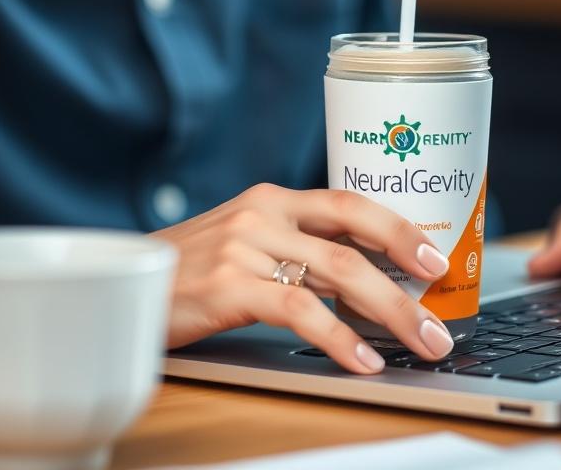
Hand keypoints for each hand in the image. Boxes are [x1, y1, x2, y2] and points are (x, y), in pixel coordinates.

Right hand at [153, 183, 455, 373]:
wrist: (121, 283)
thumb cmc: (189, 271)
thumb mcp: (244, 244)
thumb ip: (295, 250)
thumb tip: (367, 281)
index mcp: (271, 198)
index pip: (349, 203)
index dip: (399, 228)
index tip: (437, 258)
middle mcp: (261, 214)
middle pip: (353, 243)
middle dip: (406, 283)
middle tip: (439, 321)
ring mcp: (242, 247)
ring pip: (336, 275)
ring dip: (388, 313)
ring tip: (420, 344)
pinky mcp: (225, 286)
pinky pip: (298, 311)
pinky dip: (338, 338)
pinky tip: (361, 361)